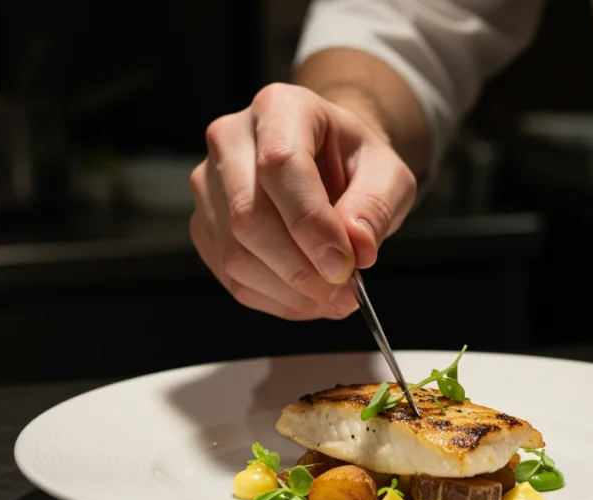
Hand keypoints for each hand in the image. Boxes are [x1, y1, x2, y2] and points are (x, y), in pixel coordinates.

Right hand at [189, 83, 416, 319]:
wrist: (328, 163)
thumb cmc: (353, 162)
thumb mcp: (388, 173)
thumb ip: (377, 206)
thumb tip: (357, 248)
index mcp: (279, 107)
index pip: (281, 164)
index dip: (311, 222)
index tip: (344, 264)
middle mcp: (231, 138)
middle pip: (248, 215)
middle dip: (300, 268)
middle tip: (345, 292)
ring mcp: (209, 183)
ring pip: (235, 253)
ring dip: (289, 291)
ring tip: (332, 296)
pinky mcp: (204, 225)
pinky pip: (230, 276)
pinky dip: (274, 299)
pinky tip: (307, 296)